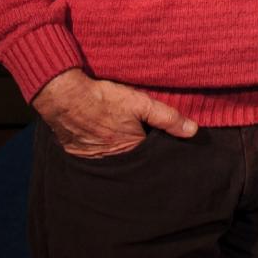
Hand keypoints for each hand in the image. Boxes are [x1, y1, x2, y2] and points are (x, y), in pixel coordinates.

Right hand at [31, 68, 197, 158]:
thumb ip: (168, 117)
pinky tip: (102, 133)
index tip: (157, 134)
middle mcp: (112, 161)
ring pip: (115, 156)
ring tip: (118, 130)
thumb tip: (193, 131)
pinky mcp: (78, 154)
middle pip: (133, 156)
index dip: (156, 142)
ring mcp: (93, 159)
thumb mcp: (140, 103)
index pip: (151, 153)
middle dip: (138, 147)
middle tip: (135, 130)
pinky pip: (95, 155)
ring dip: (119, 147)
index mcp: (130, 150)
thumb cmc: (104, 98)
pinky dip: (101, 147)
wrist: (64, 96)